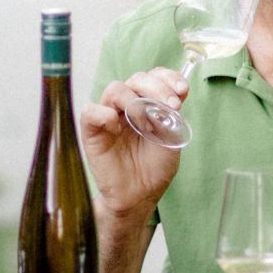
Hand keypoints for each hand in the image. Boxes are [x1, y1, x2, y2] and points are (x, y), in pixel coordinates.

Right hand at [79, 69, 186, 219]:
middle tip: (171, 105)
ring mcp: (108, 116)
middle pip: (136, 79)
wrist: (140, 196)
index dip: (167, 78)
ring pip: (115, 89)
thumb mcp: (171, 138)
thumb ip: (171, 115)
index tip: (182, 90)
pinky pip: (90, 111)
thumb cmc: (154, 167)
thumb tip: (175, 95)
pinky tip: (117, 128)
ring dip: (134, 100)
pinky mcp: (91, 131)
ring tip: (147, 123)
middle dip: (157, 88)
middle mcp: (126, 105)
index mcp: (146, 104)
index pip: (153, 77)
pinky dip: (105, 114)